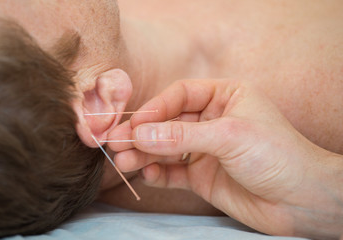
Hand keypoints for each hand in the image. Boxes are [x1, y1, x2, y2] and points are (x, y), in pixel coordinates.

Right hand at [109, 79, 342, 238]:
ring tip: (123, 161)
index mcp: (224, 97)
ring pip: (166, 147)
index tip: (135, 124)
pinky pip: (173, 171)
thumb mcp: (228, 136)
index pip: (180, 95)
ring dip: (144, 154)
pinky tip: (147, 174)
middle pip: (168, 122)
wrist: (301, 200)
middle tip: (116, 143)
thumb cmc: (276, 155)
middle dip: (143, 133)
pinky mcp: (202, 175)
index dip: (156, 107)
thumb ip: (182, 136)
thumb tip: (140, 134)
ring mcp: (205, 149)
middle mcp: (212, 120)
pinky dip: (158, 173)